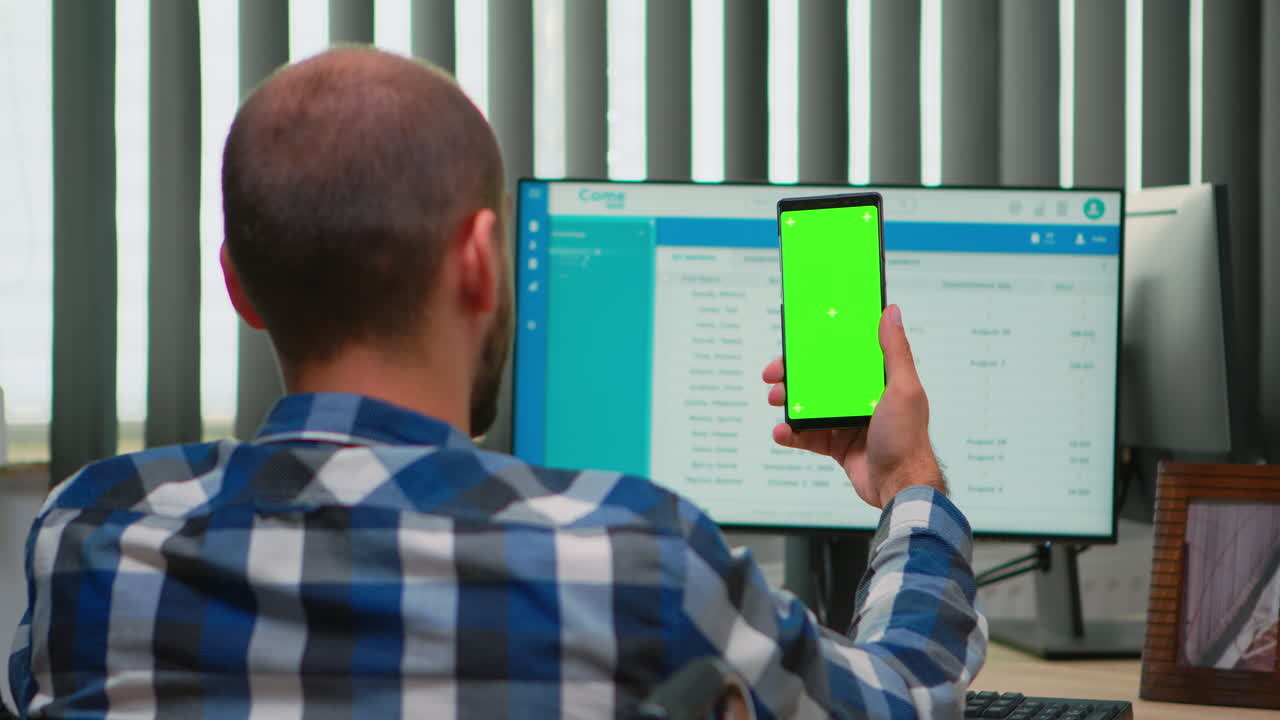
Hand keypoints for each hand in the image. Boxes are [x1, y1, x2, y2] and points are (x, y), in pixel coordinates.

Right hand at [762, 304, 943, 508]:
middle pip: (819, 378)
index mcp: (877, 380)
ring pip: (809, 406)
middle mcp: (861, 398)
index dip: (819, 346)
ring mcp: (847, 422)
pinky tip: (781, 431)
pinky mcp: (837, 446)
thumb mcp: (903, 388)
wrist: (899, 486)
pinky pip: (807, 436)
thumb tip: (892, 311)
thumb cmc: (907, 438)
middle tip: (773, 374)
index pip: (844, 355)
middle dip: (793, 374)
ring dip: (788, 401)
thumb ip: (895, 350)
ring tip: (775, 400)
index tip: (798, 340)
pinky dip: (791, 433)